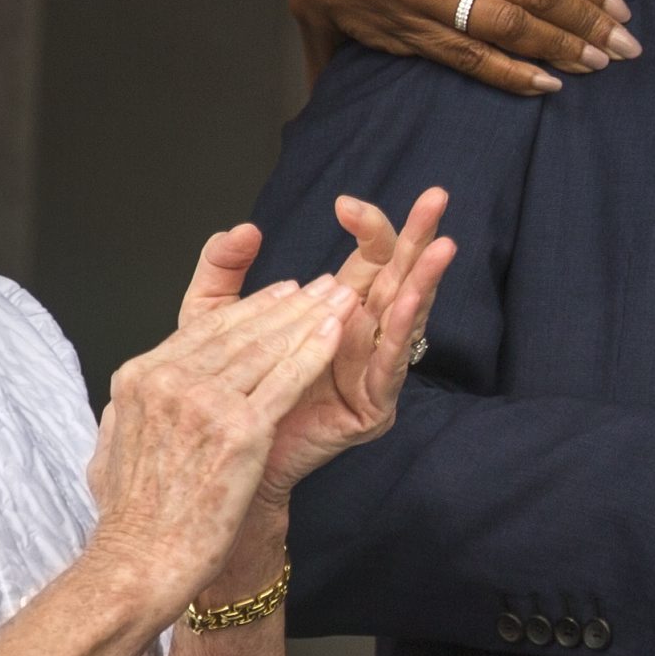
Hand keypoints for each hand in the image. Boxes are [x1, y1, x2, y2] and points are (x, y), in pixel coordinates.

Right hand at [87, 276, 355, 616]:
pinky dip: (314, 351)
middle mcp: (168, 381)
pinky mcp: (240, 431)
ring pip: (267, 348)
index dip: (251, 308)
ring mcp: (204, 403)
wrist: (140, 562)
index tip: (283, 292)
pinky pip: (286, 380)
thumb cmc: (134, 518)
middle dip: (289, 304)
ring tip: (341, 299)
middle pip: (240, 331)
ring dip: (310, 318)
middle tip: (324, 284)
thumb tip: (138, 395)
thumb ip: (130, 411)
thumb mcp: (113, 446)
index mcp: (138, 379)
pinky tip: (337, 332)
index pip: (204, 330)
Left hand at [244, 190, 458, 500]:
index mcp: (336, 309)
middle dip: (418, 235)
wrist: (217, 459)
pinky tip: (406, 301)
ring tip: (441, 245)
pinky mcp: (372, 407)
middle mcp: (362, 334)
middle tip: (436, 196)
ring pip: (406, 315)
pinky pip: (389, 364)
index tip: (345, 204)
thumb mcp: (212, 318)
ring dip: (425, 278)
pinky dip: (398, 330)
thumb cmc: (222, 392)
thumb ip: (222, 270)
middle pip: (399, 274)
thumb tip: (244, 228)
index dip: (365, 227)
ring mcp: (371, 370)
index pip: (367, 256)